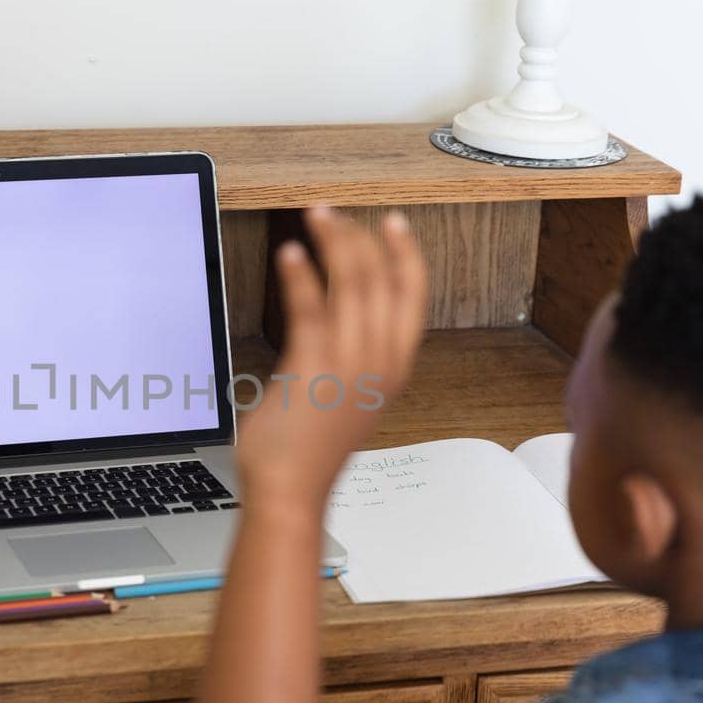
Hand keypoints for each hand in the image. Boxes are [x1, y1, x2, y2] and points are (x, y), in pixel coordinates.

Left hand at [235, 206, 427, 507]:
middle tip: (333, 214)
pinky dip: (299, 274)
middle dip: (358, 236)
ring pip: (349, 283)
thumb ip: (355, 357)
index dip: (405, 252)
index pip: (413, 294)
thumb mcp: (351, 395)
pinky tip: (290, 254)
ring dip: (331, 242)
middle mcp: (378, 360)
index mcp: (394, 366)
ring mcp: (347, 363)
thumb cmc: (311, 448)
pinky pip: (310, 306)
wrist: (290, 489)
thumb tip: (339, 316)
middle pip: (380, 278)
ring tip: (314, 218)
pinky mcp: (312, 366)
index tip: (392, 223)